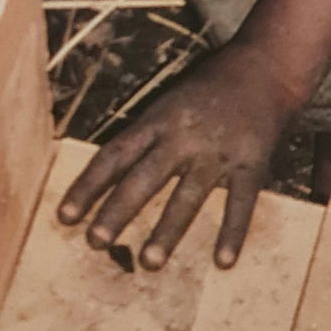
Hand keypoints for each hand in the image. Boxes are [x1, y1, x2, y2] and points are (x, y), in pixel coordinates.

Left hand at [57, 41, 296, 272]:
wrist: (265, 68)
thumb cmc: (209, 87)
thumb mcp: (168, 102)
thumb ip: (145, 137)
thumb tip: (109, 177)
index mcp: (158, 120)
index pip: (114, 155)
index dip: (88, 186)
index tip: (65, 217)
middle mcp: (183, 137)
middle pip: (144, 178)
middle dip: (117, 211)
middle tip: (95, 243)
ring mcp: (218, 153)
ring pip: (187, 197)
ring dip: (167, 231)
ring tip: (149, 262)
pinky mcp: (252, 164)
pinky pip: (241, 203)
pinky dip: (232, 233)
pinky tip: (223, 261)